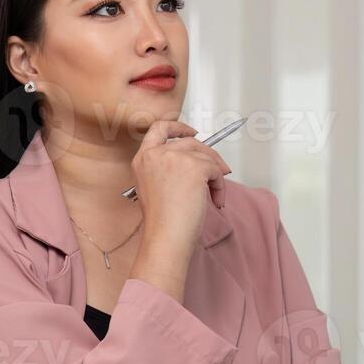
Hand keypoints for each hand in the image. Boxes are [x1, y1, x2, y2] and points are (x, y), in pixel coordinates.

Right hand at [129, 119, 231, 297]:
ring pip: (205, 155)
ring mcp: (173, 157)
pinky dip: (220, 186)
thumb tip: (202, 161)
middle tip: (220, 171)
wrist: (166, 237)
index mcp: (142, 159)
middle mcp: (155, 154)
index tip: (192, 132)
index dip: (178, 127)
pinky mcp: (193, 166)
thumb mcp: (156, 187)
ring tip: (215, 196)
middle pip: (190, 142)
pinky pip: (215, 169)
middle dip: (209, 155)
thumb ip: (169, 168)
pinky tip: (216, 201)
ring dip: (215, 175)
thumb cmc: (163, 222)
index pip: (158, 128)